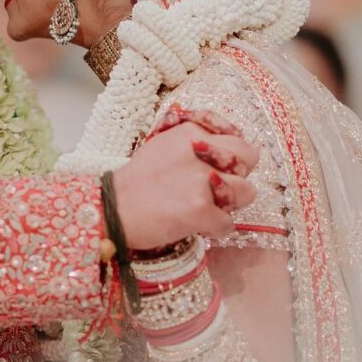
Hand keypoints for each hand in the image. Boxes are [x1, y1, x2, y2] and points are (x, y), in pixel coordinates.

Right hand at [112, 110, 258, 249]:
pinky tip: (197, 226)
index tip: (223, 169)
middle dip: (238, 177)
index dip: (234, 158)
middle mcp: (200, 152)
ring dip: (229, 205)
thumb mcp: (164, 145)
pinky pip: (228, 223)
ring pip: (245, 192)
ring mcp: (201, 181)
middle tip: (217, 191)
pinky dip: (215, 229)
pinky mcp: (200, 209)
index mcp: (192, 132)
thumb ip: (196, 141)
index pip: (238, 139)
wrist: (113, 209)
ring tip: (205, 209)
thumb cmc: (136, 180)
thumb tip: (230, 143)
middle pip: (249, 161)